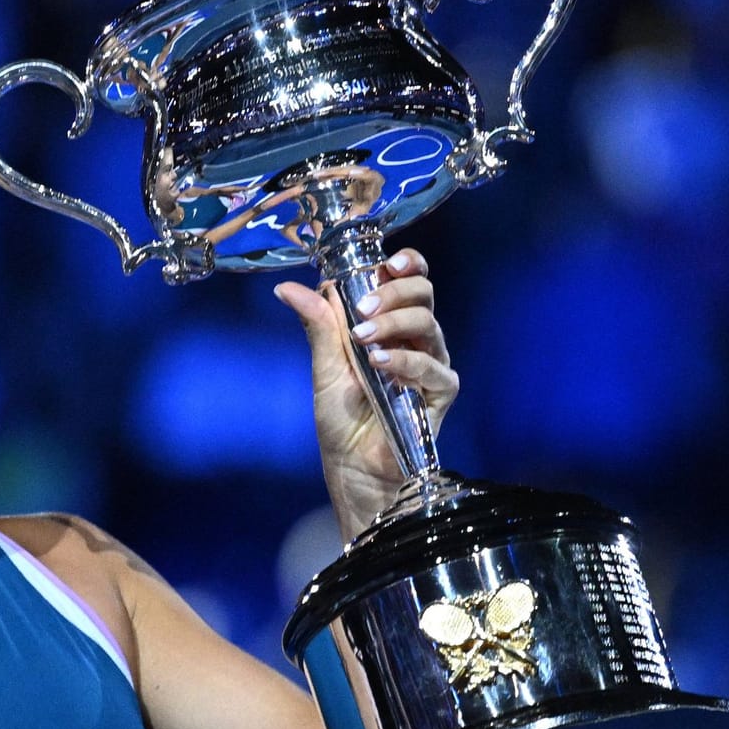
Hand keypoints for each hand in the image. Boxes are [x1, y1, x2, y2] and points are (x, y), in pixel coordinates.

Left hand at [274, 248, 457, 535]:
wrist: (352, 465)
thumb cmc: (341, 418)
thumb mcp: (324, 365)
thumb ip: (318, 324)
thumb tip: (288, 288)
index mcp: (391, 323)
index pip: (409, 279)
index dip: (405, 263)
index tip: (387, 263)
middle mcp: (416, 337)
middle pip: (422, 293)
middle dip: (394, 292)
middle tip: (365, 308)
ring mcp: (431, 362)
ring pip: (428, 323)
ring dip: (394, 324)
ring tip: (363, 340)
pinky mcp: (440, 391)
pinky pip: (433, 366)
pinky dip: (406, 360)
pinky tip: (383, 364)